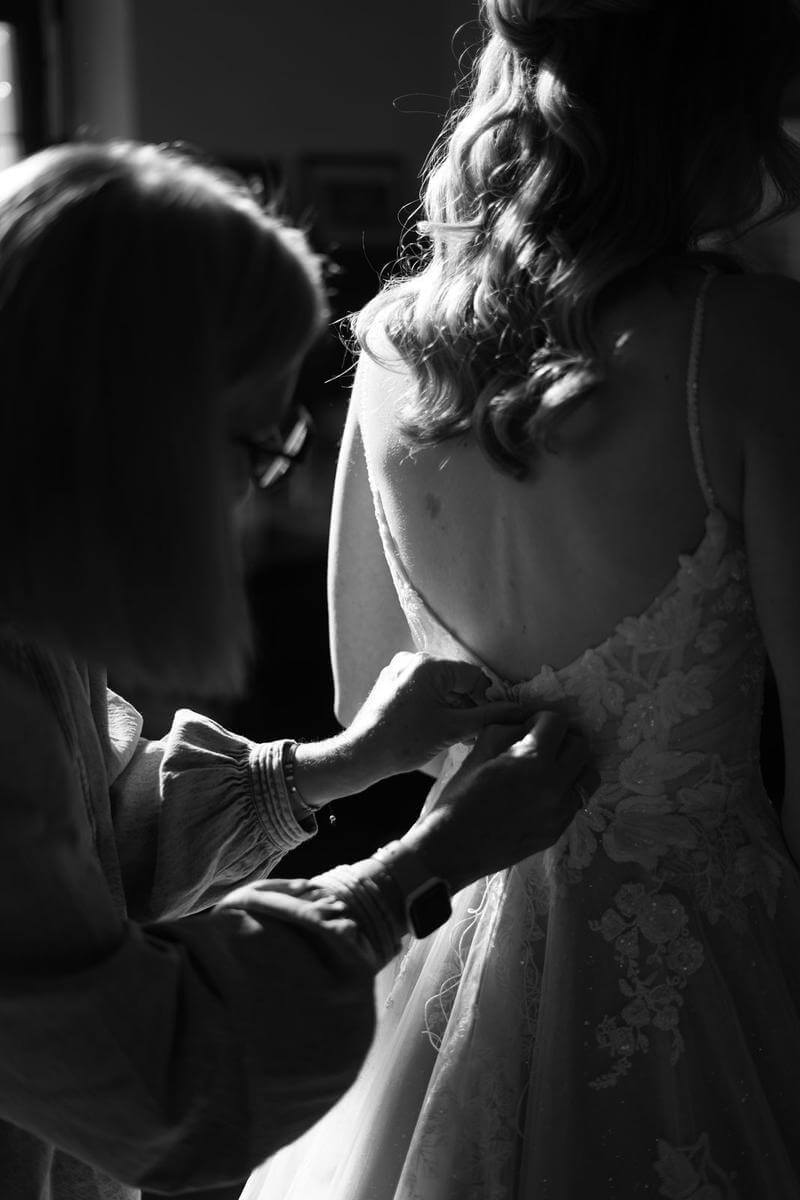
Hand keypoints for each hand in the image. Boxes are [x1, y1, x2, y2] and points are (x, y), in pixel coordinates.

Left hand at [340, 651, 536, 786]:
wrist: (361, 756)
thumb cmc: (404, 742)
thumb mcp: (453, 729)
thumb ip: (488, 717)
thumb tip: (518, 711)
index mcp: (429, 665)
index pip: (473, 676)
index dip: (487, 700)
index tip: (492, 722)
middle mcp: (413, 661)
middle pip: (456, 681)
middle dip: (470, 706)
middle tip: (477, 733)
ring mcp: (399, 672)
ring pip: (440, 687)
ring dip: (453, 708)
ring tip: (459, 735)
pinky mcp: (391, 685)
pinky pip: (423, 691)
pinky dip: (435, 707)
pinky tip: (439, 730)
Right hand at [399, 711, 597, 892]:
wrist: (452, 849)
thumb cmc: (458, 797)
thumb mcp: (478, 753)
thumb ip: (506, 732)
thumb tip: (526, 725)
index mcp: (532, 760)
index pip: (558, 722)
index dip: (543, 719)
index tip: (530, 726)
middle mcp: (555, 785)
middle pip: (581, 747)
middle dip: (564, 739)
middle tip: (544, 745)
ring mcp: (559, 812)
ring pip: (588, 777)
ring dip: (573, 767)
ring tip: (551, 769)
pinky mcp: (556, 831)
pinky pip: (574, 803)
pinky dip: (565, 792)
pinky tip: (541, 795)